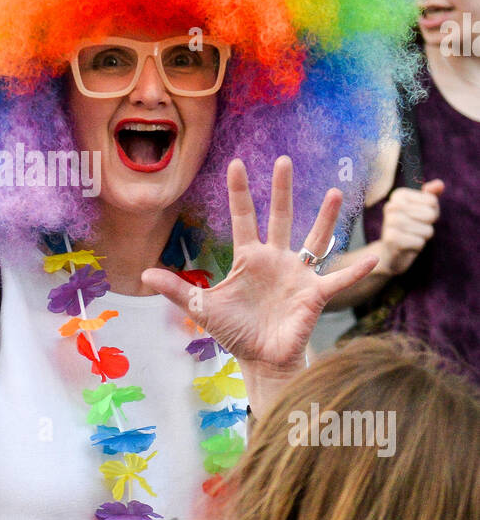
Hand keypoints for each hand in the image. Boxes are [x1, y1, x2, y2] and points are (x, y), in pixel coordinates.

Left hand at [142, 156, 378, 378]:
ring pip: (314, 239)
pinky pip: (338, 279)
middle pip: (280, 217)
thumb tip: (143, 274)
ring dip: (325, 218)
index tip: (236, 163)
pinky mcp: (314, 295)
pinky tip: (375, 258)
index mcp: (249, 258)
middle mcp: (276, 259)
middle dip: (281, 190)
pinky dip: (356, 270)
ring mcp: (298, 275)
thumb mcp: (202, 308)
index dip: (240, 192)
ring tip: (334, 192)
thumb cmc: (234, 332)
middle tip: (283, 159)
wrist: (260, 359)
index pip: (243, 217)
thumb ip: (177, 289)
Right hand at [377, 180, 443, 275]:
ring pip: (427, 230)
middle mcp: (391, 205)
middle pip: (431, 215)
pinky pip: (420, 242)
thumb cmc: (409, 228)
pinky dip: (417, 247)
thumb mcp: (421, 210)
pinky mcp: (392, 239)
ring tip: (409, 237)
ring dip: (422, 237)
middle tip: (413, 229)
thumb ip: (431, 195)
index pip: (432, 201)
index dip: (431, 212)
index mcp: (398, 195)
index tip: (418, 217)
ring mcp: (390, 222)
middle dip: (427, 225)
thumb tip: (440, 184)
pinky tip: (406, 246)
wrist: (389, 253)